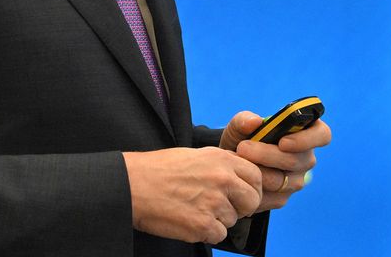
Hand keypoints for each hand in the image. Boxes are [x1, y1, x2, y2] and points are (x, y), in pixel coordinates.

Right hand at [123, 146, 261, 243]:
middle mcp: (222, 179)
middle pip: (252, 201)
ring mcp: (214, 203)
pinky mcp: (202, 225)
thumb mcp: (196, 155)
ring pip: (233, 220)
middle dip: (242, 208)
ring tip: (194, 209)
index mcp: (222, 159)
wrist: (133, 185)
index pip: (256, 177)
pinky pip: (218, 235)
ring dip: (218, 219)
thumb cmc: (160, 169)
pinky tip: (189, 220)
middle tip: (223, 208)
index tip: (242, 195)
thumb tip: (241, 177)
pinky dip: (206, 233)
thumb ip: (222, 164)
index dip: (251, 189)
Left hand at [219, 110, 331, 211]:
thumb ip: (244, 120)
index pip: (322, 134)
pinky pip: (272, 197)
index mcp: (304, 132)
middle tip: (243, 148)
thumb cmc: (241, 140)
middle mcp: (305, 157)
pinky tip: (242, 179)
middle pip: (297, 160)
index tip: (283, 142)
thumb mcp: (238, 126)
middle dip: (267, 155)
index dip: (307, 139)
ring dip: (258, 171)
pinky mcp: (283, 197)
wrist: (230, 165)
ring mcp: (297, 179)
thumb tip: (255, 122)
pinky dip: (254, 187)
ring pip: (283, 181)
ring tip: (239, 162)